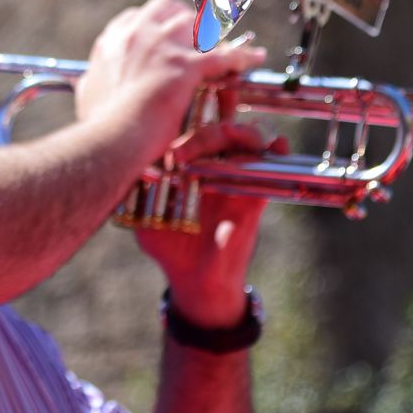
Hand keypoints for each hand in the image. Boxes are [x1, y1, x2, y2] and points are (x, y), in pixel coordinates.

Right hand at [74, 0, 267, 168]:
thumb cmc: (101, 123)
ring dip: (210, 32)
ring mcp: (163, 46)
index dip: (154, 23)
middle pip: (167, 8)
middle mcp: (137, 34)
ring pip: (196, 23)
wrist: (115, 136)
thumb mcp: (88, 94)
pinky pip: (223, 55)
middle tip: (194, 32)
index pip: (137, 16)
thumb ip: (92, 79)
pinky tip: (254, 58)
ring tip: (223, 40)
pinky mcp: (187, 65)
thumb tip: (88, 79)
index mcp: (113, 40)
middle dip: (182, 16)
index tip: (162, 33)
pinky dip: (241, 57)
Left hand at [134, 122, 280, 327]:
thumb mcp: (146, 220)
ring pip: (248, 142)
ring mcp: (236, 180)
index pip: (188, 133)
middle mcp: (213, 168)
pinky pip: (272, 169)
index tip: (171, 155)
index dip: (181, 133)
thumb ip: (139, 197)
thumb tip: (134, 175)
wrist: (197, 280)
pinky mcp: (255, 197)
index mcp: (187, 167)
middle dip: (205, 135)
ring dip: (242, 134)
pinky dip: (277, 152)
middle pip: (217, 132)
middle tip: (182, 154)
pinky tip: (278, 145)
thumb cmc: (170, 247)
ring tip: (233, 138)